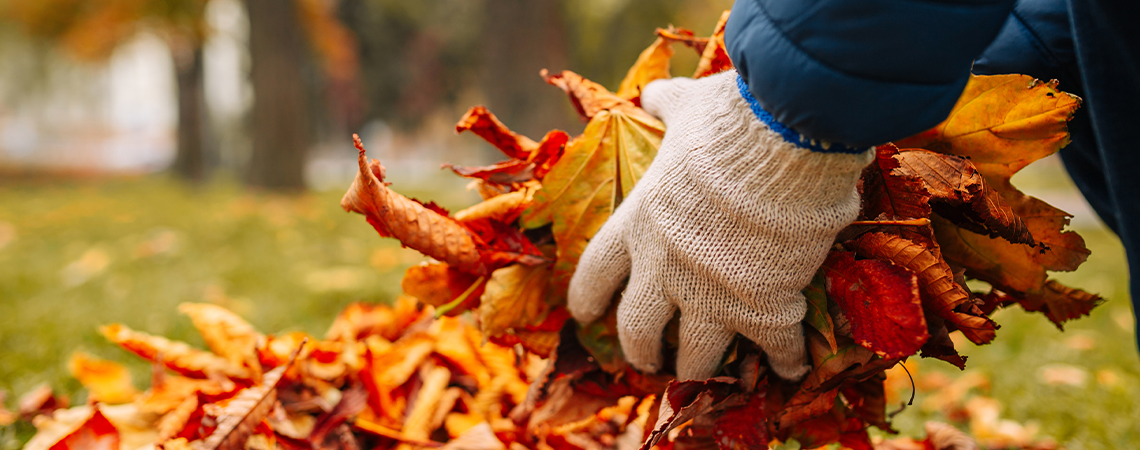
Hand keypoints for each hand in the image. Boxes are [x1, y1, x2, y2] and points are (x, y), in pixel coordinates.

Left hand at [567, 70, 872, 380]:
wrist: (785, 143)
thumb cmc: (729, 121)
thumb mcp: (688, 108)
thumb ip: (667, 106)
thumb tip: (653, 92)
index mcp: (640, 224)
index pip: (596, 272)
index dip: (587, 298)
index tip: (584, 315)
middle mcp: (666, 269)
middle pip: (638, 329)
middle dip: (640, 351)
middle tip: (648, 361)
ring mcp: (714, 295)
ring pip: (695, 356)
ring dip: (697, 370)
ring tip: (701, 376)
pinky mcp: (765, 308)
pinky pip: (773, 351)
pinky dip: (782, 364)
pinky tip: (787, 372)